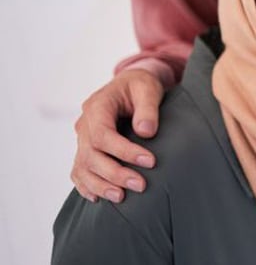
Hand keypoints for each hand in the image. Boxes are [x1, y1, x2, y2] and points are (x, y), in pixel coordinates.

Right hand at [71, 69, 164, 202]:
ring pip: (82, 167)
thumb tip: (145, 132)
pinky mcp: (86, 149)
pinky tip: (99, 198)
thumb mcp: (148, 88)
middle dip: (115, 173)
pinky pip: (78, 171)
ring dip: (100, 185)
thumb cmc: (140, 85)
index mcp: (97, 107)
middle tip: (141, 185)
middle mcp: (84, 124)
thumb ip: (147, 108)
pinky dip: (86, 186)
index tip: (149, 161)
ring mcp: (82, 138)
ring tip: (121, 198)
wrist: (130, 85)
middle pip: (91, 155)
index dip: (124, 151)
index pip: (103, 135)